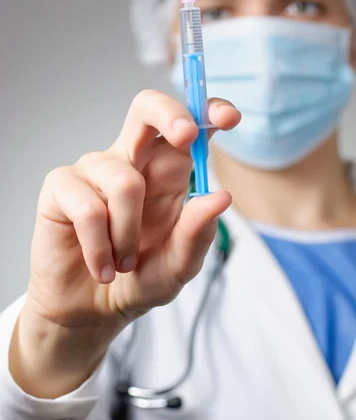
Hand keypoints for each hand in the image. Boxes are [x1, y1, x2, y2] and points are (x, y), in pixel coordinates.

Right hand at [11, 90, 239, 396]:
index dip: (207, 111)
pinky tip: (102, 266)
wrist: (92, 311)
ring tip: (125, 263)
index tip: (229, 119)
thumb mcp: (178, 266)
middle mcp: (132, 162)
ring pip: (124, 181)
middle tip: (187, 137)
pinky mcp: (61, 187)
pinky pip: (88, 208)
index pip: (187, 126)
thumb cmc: (138, 281)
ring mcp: (94, 170)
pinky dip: (100, 248)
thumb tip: (221, 196)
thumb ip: (197, 234)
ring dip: (128, 235)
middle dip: (170, 114)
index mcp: (167, 172)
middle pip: (146, 107)